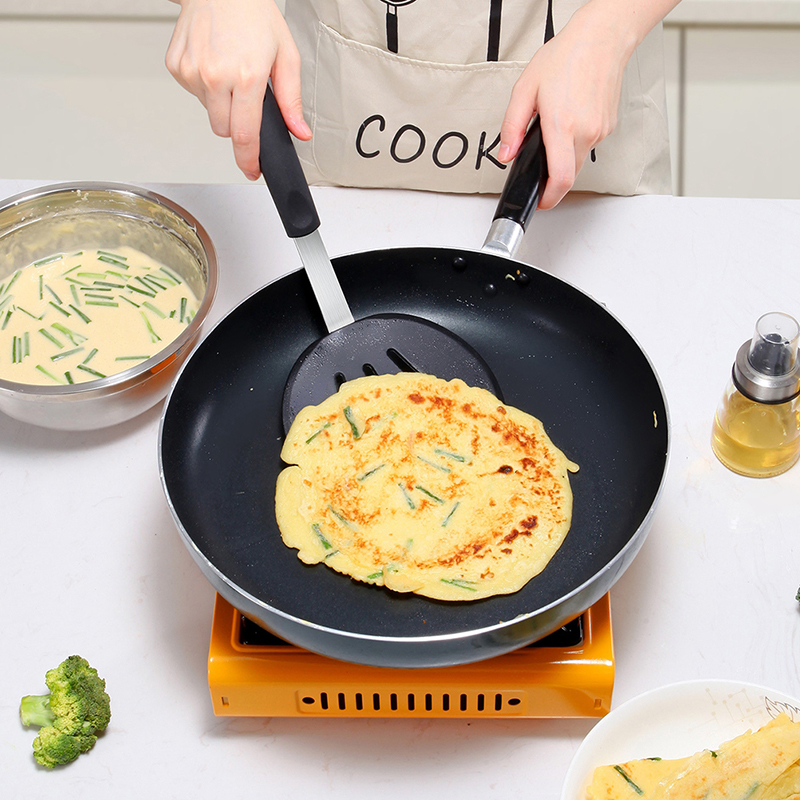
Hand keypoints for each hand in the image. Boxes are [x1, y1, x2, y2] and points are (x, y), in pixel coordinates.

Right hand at [165, 0, 310, 180]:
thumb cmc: (253, 15)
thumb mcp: (286, 56)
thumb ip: (292, 100)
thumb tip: (299, 131)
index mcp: (245, 77)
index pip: (245, 135)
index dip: (249, 159)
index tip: (251, 170)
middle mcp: (215, 76)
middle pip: (225, 131)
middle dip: (238, 124)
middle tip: (246, 96)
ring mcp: (192, 72)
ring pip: (210, 114)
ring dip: (222, 104)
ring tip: (230, 71)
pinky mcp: (176, 66)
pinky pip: (194, 95)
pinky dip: (206, 87)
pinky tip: (214, 63)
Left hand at [497, 2, 637, 208]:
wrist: (602, 38)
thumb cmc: (567, 57)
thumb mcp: (525, 90)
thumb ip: (512, 127)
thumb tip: (506, 154)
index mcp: (563, 125)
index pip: (560, 179)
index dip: (549, 198)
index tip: (540, 202)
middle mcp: (585, 132)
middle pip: (569, 175)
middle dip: (552, 179)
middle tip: (540, 171)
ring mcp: (600, 131)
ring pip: (578, 161)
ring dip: (563, 156)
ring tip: (554, 130)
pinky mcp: (608, 127)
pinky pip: (588, 145)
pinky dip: (576, 141)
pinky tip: (570, 119)